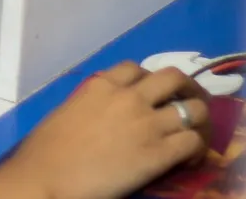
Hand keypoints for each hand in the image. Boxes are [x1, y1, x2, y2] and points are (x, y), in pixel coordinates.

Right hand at [0, 62, 211, 198]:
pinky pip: (194, 141)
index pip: (136, 68)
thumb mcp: (69, 112)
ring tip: (192, 136)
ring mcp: (148, 123)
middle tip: (185, 106)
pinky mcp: (160, 153)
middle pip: (175, 77)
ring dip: (198, 121)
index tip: (149, 95)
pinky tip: (185, 161)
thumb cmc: (46, 150)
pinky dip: (196, 149)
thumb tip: (106, 114)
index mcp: (101, 85)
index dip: (149, 81)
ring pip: (196, 109)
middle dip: (186, 89)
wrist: (46, 176)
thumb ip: (93, 104)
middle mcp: (129, 97)